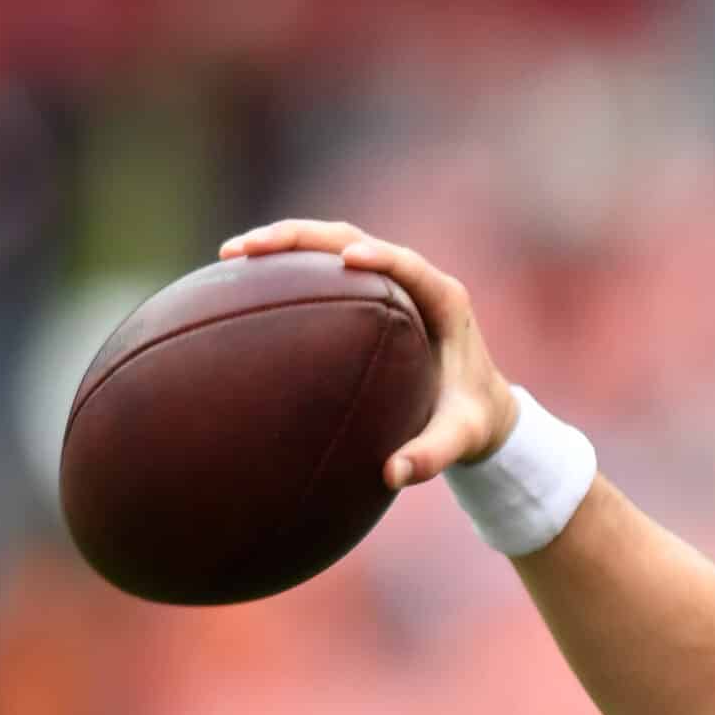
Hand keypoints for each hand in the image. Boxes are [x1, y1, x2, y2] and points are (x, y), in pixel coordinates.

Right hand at [218, 220, 518, 489]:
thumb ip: (433, 455)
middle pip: (353, 240)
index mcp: (445, 301)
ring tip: (231, 255)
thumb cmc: (472, 421)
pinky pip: (324, 266)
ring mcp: (390, 280)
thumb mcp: (461, 439)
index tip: (346, 260)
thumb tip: (392, 474)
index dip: (379, 257)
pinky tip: (243, 277)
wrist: (483, 408)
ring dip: (284, 243)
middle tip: (249, 249)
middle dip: (301, 239)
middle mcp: (416, 281)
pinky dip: (287, 265)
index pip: (408, 266)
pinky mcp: (369, 289)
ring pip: (331, 244)